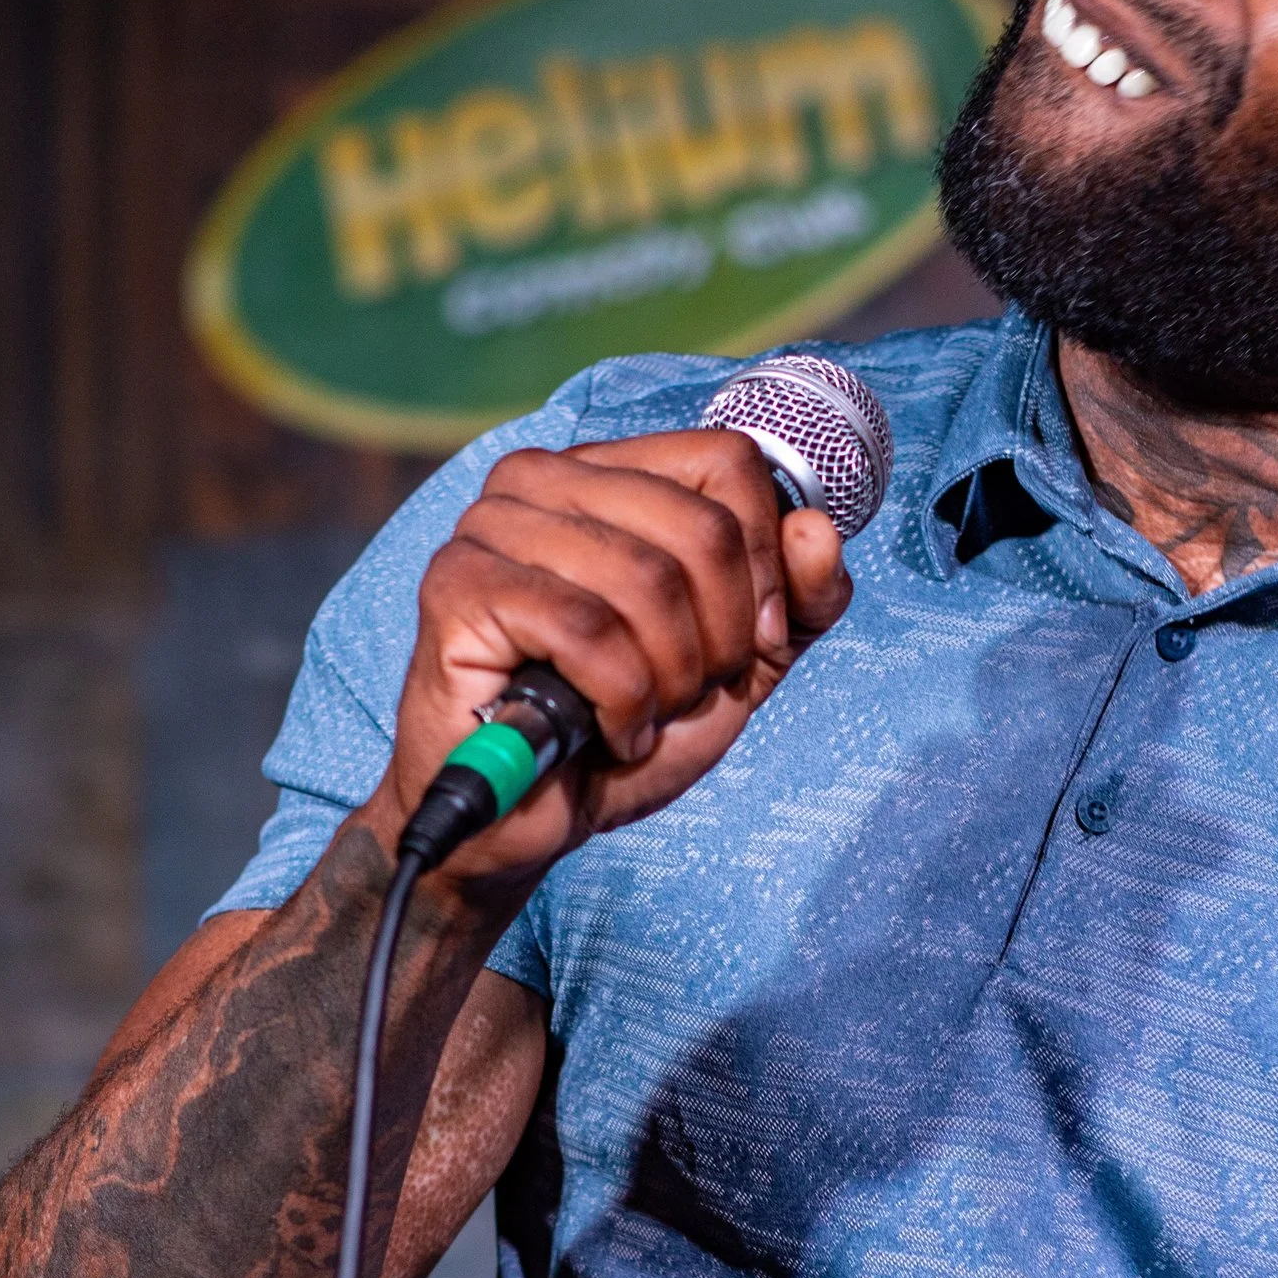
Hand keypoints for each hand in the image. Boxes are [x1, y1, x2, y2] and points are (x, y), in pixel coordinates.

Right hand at [374, 429, 853, 887]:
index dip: (763, 566)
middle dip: (719, 640)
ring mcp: (492, 525)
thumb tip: (817, 532)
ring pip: (647, 581)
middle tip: (683, 693)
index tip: (746, 643)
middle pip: (699, 529)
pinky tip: (604, 730)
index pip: (727, 462)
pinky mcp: (459, 585)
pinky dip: (622, 705)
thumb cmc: (618, 728)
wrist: (525, 816)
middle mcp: (544, 478)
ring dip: (668, 680)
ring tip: (638, 716)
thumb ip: (794, 603)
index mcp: (609, 473)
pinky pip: (588, 632)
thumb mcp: (735, 666)